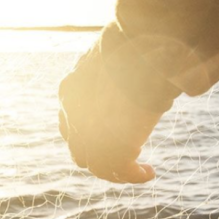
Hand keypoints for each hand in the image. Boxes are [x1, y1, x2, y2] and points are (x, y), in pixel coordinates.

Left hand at [58, 46, 163, 183]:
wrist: (143, 49)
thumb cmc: (136, 44)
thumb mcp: (117, 58)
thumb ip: (118, 74)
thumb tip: (137, 79)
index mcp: (70, 90)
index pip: (72, 121)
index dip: (89, 131)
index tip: (111, 131)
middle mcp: (72, 114)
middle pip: (79, 147)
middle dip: (101, 153)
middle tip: (127, 152)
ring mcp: (88, 133)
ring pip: (96, 164)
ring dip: (118, 170)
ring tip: (140, 170)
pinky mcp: (110, 146)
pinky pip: (119, 170)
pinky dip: (133, 175)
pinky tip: (148, 173)